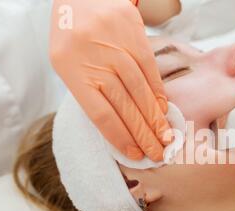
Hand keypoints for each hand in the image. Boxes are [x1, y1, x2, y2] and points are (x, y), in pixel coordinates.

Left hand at [50, 0, 170, 160]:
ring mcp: (115, 44)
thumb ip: (90, 91)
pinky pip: (149, 68)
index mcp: (71, 70)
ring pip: (139, 90)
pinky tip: (164, 109)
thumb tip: (117, 125)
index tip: (135, 153)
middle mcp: (93, 58)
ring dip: (155, 117)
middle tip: (158, 153)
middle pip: (123, 105)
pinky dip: (158, 91)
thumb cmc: (73, 36)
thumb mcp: (68, 63)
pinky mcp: (132, 32)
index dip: (120, 136)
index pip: (100, 113)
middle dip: (143, 134)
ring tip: (165, 137)